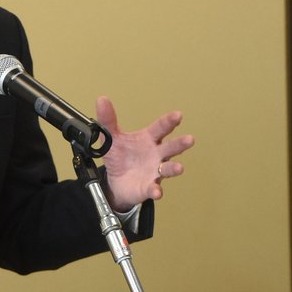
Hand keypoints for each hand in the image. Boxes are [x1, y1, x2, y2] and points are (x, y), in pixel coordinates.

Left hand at [95, 96, 193, 212]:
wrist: (115, 181)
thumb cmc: (120, 156)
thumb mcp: (111, 138)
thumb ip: (108, 120)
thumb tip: (102, 99)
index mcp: (149, 139)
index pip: (161, 128)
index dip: (169, 121)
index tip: (178, 115)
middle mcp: (156, 154)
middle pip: (171, 147)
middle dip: (180, 144)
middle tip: (189, 139)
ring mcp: (155, 171)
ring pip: (168, 168)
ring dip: (174, 168)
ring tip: (179, 167)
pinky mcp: (149, 186)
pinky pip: (154, 188)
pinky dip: (156, 190)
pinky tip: (157, 192)